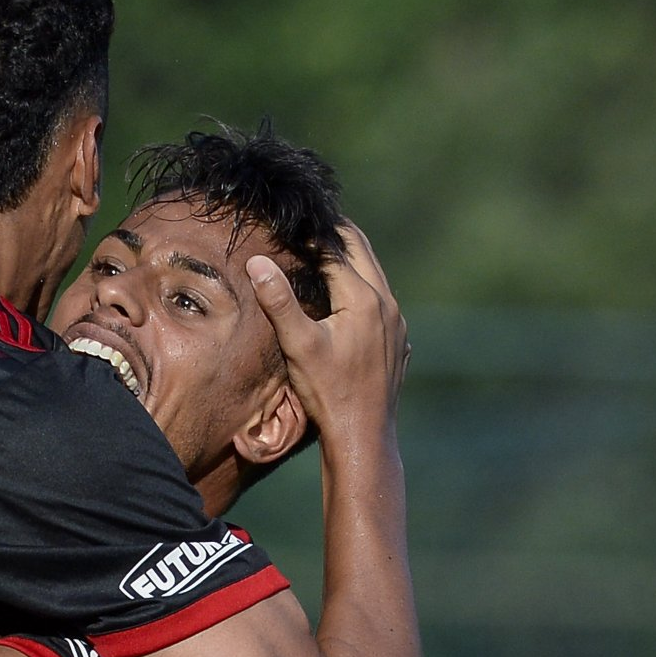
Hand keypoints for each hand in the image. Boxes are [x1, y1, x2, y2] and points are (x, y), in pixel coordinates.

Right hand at [246, 221, 409, 442]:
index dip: (312, 232)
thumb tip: (257, 261)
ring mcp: (396, 323)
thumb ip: (278, 301)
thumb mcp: (298, 344)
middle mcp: (387, 304)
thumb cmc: (328, 391)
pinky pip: (382, 300)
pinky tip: (346, 296)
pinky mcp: (398, 341)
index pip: (336, 249)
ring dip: (351, 258)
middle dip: (337, 234)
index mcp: (363, 298)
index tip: (292, 221)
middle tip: (312, 221)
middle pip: (362, 252)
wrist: (363, 435)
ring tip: (326, 249)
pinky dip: (363, 286)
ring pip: (375, 275)